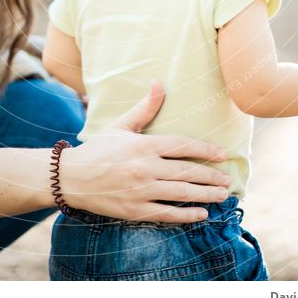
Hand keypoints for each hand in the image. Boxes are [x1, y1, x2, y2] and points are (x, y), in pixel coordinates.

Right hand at [60, 79, 230, 223]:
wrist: (71, 178)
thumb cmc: (98, 150)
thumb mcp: (121, 126)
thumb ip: (144, 108)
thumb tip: (158, 82)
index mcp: (143, 145)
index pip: (182, 145)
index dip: (204, 150)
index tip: (222, 154)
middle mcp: (144, 168)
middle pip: (186, 172)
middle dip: (210, 176)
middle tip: (227, 180)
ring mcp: (141, 191)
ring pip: (181, 193)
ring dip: (205, 195)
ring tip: (221, 195)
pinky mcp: (135, 210)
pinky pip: (167, 214)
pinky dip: (186, 215)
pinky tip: (201, 214)